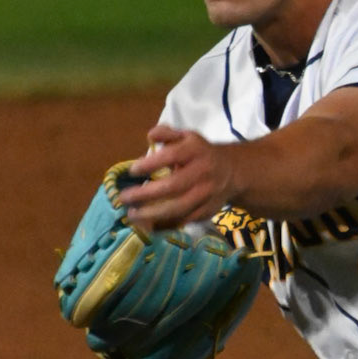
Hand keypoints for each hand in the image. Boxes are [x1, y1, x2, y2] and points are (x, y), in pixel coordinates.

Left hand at [118, 123, 238, 230]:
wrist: (232, 172)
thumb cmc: (201, 153)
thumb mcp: (187, 137)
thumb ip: (168, 134)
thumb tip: (150, 136)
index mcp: (196, 151)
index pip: (172, 156)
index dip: (151, 164)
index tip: (133, 170)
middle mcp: (203, 172)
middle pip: (174, 186)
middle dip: (146, 194)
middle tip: (125, 198)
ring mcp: (206, 194)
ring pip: (179, 208)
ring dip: (153, 213)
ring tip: (132, 215)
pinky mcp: (207, 211)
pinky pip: (184, 220)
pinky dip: (165, 224)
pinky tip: (147, 224)